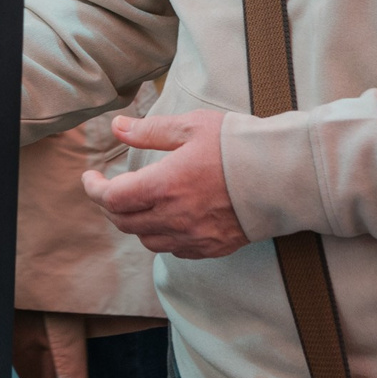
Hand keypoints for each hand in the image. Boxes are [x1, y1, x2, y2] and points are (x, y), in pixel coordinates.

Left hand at [82, 111, 249, 258]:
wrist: (285, 175)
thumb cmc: (238, 145)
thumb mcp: (190, 127)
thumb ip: (149, 131)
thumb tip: (117, 127)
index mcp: (164, 185)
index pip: (111, 199)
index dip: (94, 189)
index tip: (91, 178)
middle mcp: (174, 217)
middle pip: (124, 222)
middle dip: (111, 205)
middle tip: (111, 188)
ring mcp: (193, 236)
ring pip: (147, 240)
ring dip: (135, 223)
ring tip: (139, 203)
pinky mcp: (212, 247)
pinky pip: (175, 250)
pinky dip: (162, 236)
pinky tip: (168, 219)